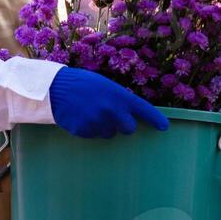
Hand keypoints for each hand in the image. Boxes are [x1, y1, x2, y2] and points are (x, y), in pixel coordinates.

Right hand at [48, 68, 169, 137]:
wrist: (56, 88)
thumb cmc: (82, 84)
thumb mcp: (106, 86)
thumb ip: (119, 100)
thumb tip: (129, 115)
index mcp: (120, 96)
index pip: (144, 110)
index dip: (155, 120)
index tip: (164, 127)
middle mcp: (112, 111)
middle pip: (129, 129)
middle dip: (123, 125)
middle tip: (111, 115)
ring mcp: (99, 122)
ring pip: (110, 133)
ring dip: (104, 127)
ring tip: (90, 112)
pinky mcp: (85, 131)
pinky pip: (94, 135)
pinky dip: (89, 129)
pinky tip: (81, 117)